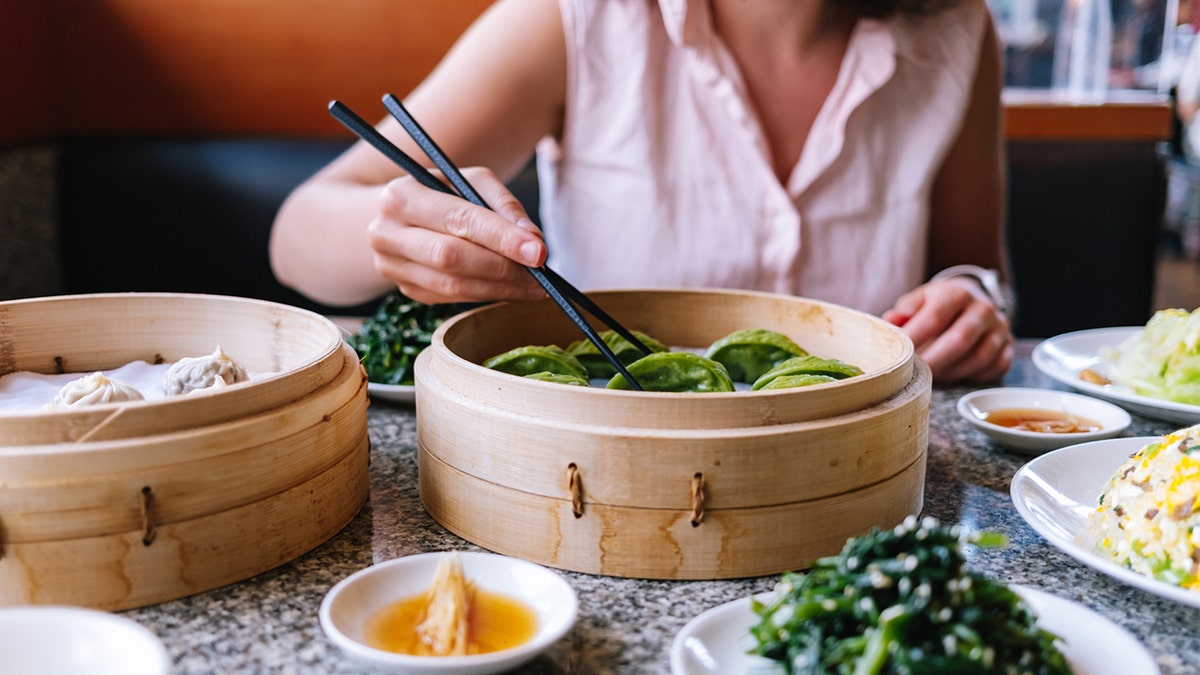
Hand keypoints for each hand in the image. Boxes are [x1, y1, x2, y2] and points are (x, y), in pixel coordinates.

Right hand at [366, 166, 548, 304]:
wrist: (396, 215)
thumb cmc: (442, 193)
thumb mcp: (471, 181)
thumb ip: (504, 205)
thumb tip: (534, 240)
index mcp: (402, 197)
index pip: (459, 219)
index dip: (501, 238)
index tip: (539, 252)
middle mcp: (387, 233)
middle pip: (453, 258)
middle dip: (503, 268)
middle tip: (541, 274)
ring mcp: (392, 266)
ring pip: (453, 285)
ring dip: (499, 289)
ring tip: (534, 287)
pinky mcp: (405, 289)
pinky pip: (451, 298)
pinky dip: (485, 295)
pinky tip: (510, 290)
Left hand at [882, 277, 1012, 382]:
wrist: (973, 299)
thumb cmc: (939, 303)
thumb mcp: (920, 299)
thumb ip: (904, 311)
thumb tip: (891, 321)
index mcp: (957, 293)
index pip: (934, 318)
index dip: (915, 338)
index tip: (899, 354)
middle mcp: (983, 308)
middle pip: (959, 340)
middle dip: (934, 361)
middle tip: (915, 372)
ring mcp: (1000, 328)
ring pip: (980, 357)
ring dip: (953, 372)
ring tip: (933, 375)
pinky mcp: (1008, 346)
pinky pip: (995, 367)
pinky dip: (974, 376)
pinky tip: (956, 375)